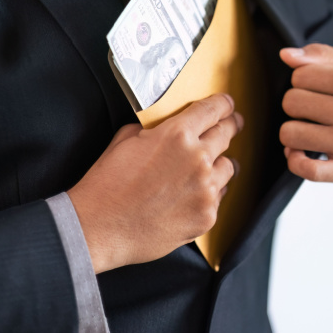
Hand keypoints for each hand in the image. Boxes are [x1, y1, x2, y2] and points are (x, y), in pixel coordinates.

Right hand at [67, 93, 242, 273]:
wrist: (98, 228)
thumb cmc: (107, 186)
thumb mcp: (124, 141)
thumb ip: (153, 130)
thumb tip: (164, 129)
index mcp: (177, 134)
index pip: (213, 109)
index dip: (224, 104)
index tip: (228, 105)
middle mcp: (197, 159)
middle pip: (227, 133)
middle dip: (231, 126)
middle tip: (233, 125)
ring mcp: (205, 189)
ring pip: (228, 167)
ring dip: (220, 164)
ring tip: (208, 168)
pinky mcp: (207, 216)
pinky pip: (219, 197)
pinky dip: (210, 194)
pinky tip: (193, 196)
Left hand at [279, 44, 332, 185]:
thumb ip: (324, 56)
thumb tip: (286, 55)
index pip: (300, 76)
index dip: (302, 82)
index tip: (316, 89)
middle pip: (292, 103)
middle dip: (297, 105)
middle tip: (314, 110)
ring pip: (291, 134)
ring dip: (293, 132)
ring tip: (309, 130)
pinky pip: (306, 169)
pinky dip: (295, 161)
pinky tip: (302, 153)